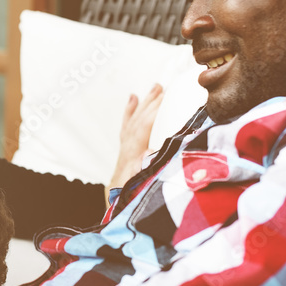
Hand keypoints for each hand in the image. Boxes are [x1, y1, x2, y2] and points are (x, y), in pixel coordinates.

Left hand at [106, 84, 163, 202]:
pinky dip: (130, 110)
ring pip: (134, 119)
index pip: (144, 127)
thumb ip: (147, 168)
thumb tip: (152, 151)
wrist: (118, 198)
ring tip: (154, 88)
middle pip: (140, 119)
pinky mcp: (126, 148)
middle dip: (152, 103)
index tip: (167, 97)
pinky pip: (127, 125)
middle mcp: (128, 146)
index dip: (155, 111)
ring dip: (144, 103)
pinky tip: (133, 98)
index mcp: (134, 153)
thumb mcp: (142, 182)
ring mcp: (126, 146)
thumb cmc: (131, 192)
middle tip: (163, 87)